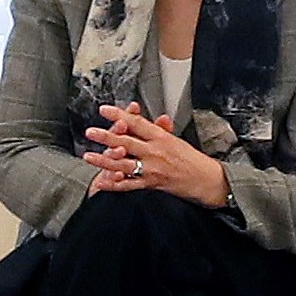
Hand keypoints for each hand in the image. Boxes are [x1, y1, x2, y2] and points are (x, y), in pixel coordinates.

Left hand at [82, 102, 228, 205]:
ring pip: (124, 164)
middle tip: (91, 132)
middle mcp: (155, 152)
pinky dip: (114, 184)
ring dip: (104, 160)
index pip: (137, 123)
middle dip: (106, 137)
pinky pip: (129, 185)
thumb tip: (156, 118)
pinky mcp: (151, 184)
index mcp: (161, 137)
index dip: (119, 115)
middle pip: (127, 142)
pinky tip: (102, 181)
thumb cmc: (192, 160)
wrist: (206, 180)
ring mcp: (152, 169)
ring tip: (88, 156)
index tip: (104, 110)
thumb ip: (161, 130)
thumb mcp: (176, 140)